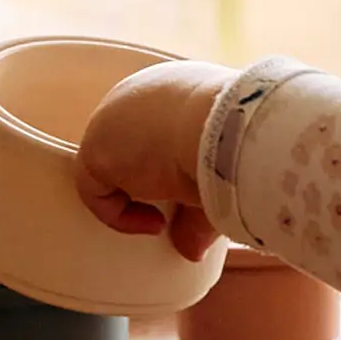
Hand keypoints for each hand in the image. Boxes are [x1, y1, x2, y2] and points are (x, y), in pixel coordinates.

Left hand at [74, 59, 235, 254]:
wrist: (232, 126)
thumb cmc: (244, 141)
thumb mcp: (229, 176)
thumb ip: (204, 211)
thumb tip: (193, 249)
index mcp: (181, 89)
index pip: (165, 126)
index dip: (176, 162)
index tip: (197, 191)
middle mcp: (144, 96)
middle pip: (137, 144)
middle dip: (155, 182)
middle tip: (180, 212)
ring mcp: (115, 117)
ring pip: (116, 166)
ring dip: (138, 198)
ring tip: (166, 221)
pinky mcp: (96, 147)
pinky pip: (97, 190)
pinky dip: (121, 216)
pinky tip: (156, 224)